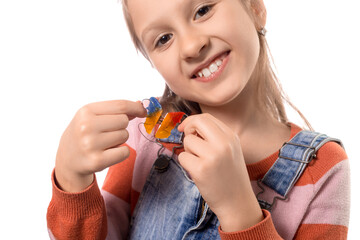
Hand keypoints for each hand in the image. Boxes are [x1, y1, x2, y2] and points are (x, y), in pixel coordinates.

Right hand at [55, 100, 145, 191]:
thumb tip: (140, 106)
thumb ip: (115, 110)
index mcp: (86, 111)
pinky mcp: (97, 161)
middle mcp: (86, 126)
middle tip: (107, 133)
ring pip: (125, 136)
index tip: (143, 111)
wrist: (67, 159)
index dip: (136, 107)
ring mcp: (91, 144)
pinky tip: (107, 153)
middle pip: (124, 121)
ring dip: (119, 140)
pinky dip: (121, 152)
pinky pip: (125, 152)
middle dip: (121, 126)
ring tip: (104, 143)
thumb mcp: (92, 116)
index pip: (120, 105)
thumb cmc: (84, 133)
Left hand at [177, 113, 262, 231]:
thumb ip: (215, 136)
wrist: (237, 203)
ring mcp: (212, 156)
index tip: (186, 128)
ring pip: (188, 141)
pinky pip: (182, 157)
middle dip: (187, 128)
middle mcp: (223, 144)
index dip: (192, 121)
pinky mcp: (201, 170)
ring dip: (188, 151)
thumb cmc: (230, 176)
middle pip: (196, 122)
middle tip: (189, 141)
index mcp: (231, 137)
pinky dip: (186, 164)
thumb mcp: (230, 150)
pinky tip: (197, 172)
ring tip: (200, 163)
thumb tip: (190, 125)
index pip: (206, 117)